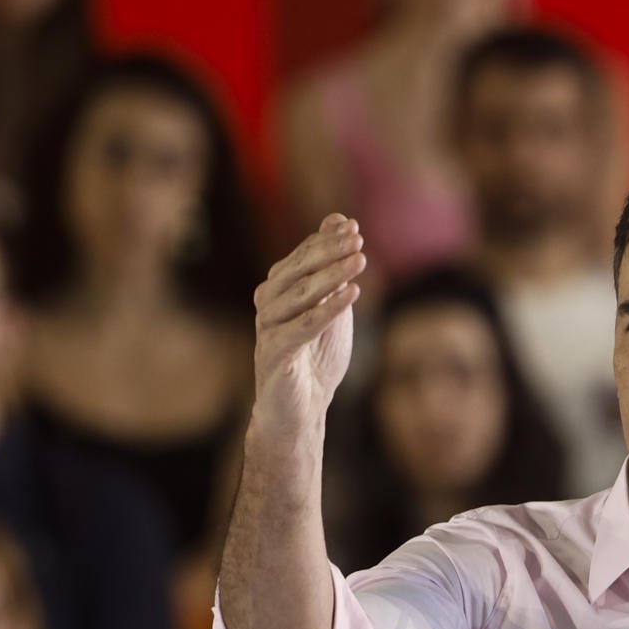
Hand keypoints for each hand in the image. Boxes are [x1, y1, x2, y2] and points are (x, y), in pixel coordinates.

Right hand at [250, 214, 364, 433]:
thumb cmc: (316, 357)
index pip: (302, 257)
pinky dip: (327, 309)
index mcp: (277, 290)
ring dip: (332, 275)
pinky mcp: (273, 354)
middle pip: (298, 271)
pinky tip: (352, 293)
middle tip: (358, 239)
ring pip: (300, 295)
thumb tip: (338, 218)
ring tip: (361, 261)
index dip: (326, 241)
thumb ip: (333, 267)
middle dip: (329, 253)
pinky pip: (302, 326)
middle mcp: (266, 304)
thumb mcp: (331, 306)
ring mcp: (266, 328)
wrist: (302, 410)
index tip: (354, 227)